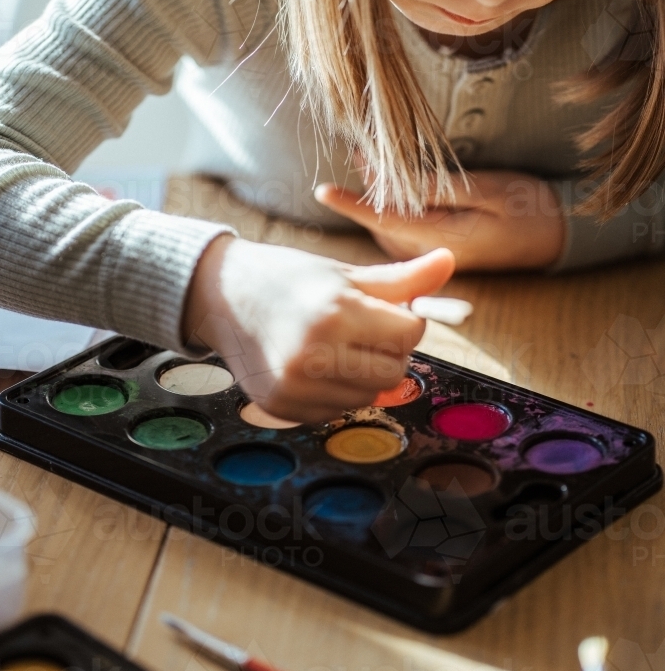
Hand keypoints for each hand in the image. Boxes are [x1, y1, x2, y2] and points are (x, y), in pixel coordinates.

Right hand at [182, 235, 454, 421]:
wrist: (221, 296)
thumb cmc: (289, 278)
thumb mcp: (344, 273)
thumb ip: (401, 278)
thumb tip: (451, 260)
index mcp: (336, 311)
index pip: (409, 331)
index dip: (403, 320)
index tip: (383, 310)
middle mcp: (315, 353)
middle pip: (395, 370)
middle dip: (388, 350)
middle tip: (361, 330)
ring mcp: (296, 386)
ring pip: (369, 394)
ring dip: (364, 374)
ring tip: (336, 347)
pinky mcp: (283, 407)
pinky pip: (338, 410)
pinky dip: (336, 391)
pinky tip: (314, 366)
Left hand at [315, 170, 564, 269]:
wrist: (557, 238)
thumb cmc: (528, 207)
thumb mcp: (487, 190)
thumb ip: (437, 188)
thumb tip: (392, 178)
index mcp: (443, 240)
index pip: (385, 221)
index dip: (352, 204)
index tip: (323, 190)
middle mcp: (432, 255)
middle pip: (381, 226)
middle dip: (364, 193)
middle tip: (356, 153)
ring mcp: (434, 258)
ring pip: (388, 232)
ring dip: (376, 202)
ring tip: (367, 163)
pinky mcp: (439, 255)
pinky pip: (402, 236)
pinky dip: (391, 213)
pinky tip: (392, 190)